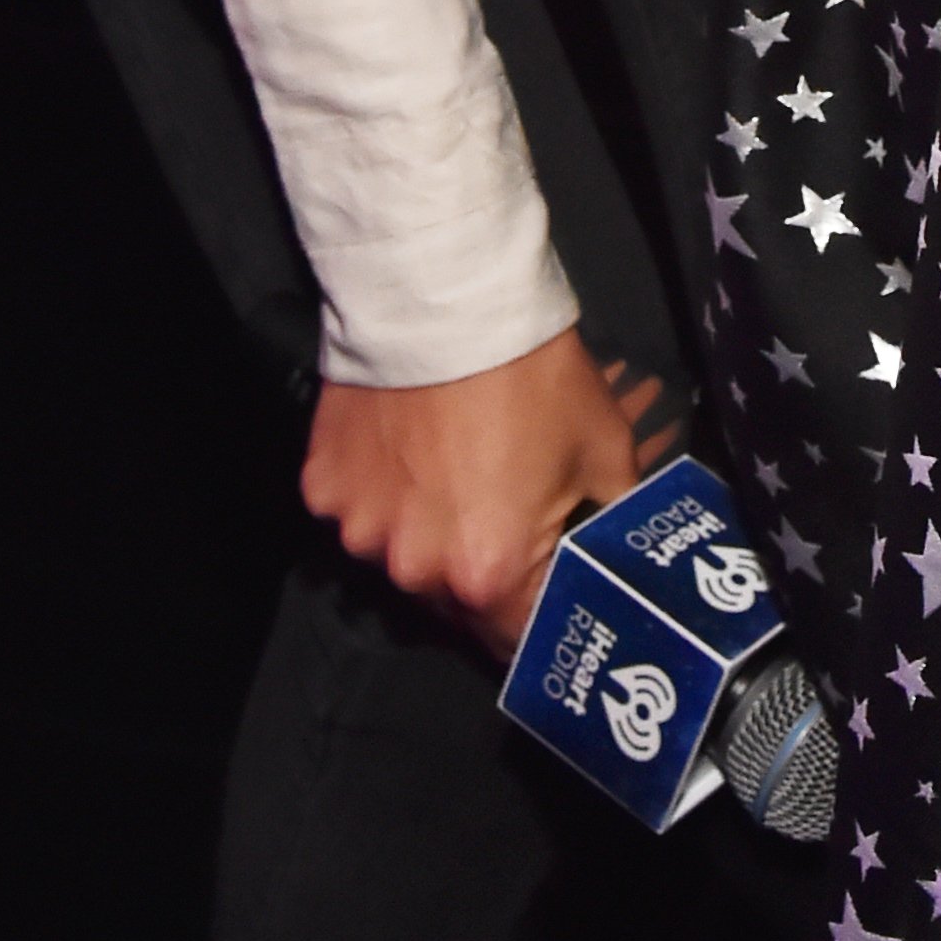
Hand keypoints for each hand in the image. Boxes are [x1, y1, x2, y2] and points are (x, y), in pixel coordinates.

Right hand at [300, 323, 661, 654]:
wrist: (448, 298)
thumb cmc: (534, 378)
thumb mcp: (606, 453)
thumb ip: (611, 528)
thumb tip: (618, 564)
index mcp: (485, 574)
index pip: (515, 642)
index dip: (540, 623)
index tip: (552, 603)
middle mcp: (413, 570)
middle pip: (454, 604)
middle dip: (483, 576)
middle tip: (508, 523)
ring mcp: (359, 531)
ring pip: (401, 558)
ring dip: (426, 537)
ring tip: (453, 478)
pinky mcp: (322, 490)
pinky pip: (360, 513)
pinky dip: (382, 496)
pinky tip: (406, 450)